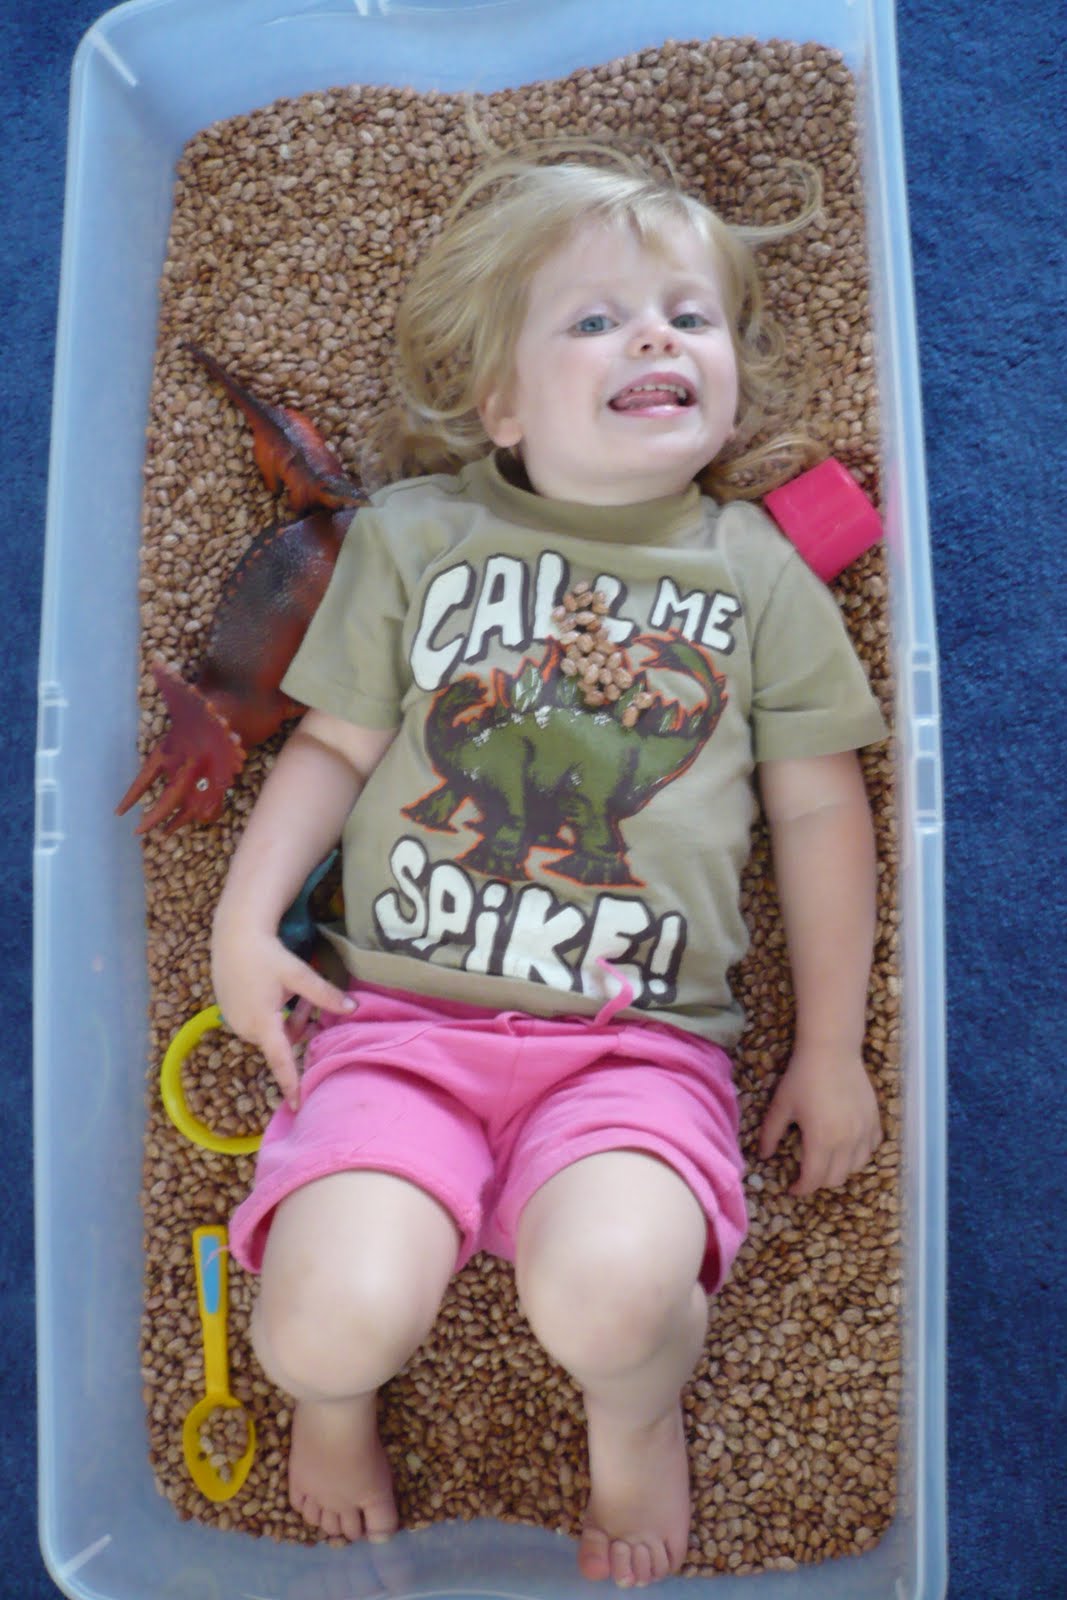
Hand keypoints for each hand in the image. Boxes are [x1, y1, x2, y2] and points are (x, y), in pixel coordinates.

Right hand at [211, 920, 354, 1111]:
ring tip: (292, 992)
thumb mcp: (298, 975)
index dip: (291, 1084)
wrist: (233, 935)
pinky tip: (275, 990)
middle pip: (281, 1041)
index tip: (297, 1106)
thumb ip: (325, 995)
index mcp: (263, 1023)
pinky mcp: (229, 1012)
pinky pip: (257, 1022)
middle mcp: (245, 1028)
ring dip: (286, 1018)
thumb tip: (353, 1008)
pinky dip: (271, 1014)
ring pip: (270, 1031)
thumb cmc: (267, 954)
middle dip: (299, 1025)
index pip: (281, 1061)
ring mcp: (234, 1021)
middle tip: (308, 1002)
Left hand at [758, 1043, 881, 1196]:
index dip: (800, 1189)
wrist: (832, 1050)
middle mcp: (846, 1142)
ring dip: (840, 1170)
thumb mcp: (781, 1105)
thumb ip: (770, 1134)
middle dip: (818, 1182)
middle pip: (835, 1179)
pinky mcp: (875, 1120)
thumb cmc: (802, 1077)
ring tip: (826, 1160)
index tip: (791, 1187)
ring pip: (856, 1167)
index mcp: (821, 1140)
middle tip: (806, 1173)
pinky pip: (872, 1148)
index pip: (813, 1179)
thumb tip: (762, 1156)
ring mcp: (864, 1131)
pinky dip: (860, 1154)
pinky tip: (848, 1146)